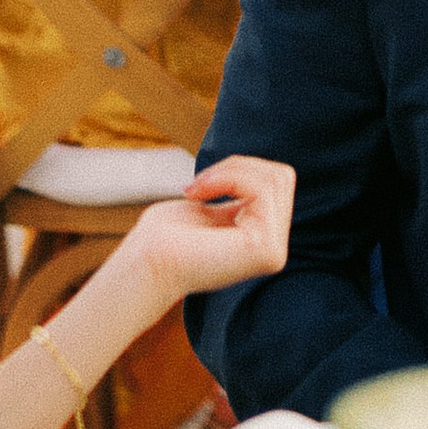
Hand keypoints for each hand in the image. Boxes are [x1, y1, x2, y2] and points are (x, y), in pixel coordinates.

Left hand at [119, 159, 295, 314]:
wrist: (145, 262)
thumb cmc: (165, 236)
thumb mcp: (211, 206)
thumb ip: (240, 194)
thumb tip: (264, 170)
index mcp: (262, 238)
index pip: (276, 183)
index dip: (240, 170)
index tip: (200, 185)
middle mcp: (274, 248)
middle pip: (282, 177)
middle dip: (238, 166)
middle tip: (199, 183)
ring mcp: (274, 251)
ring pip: (276, 179)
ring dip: (231, 171)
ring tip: (198, 188)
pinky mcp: (267, 249)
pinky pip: (264, 191)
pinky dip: (230, 179)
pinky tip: (200, 196)